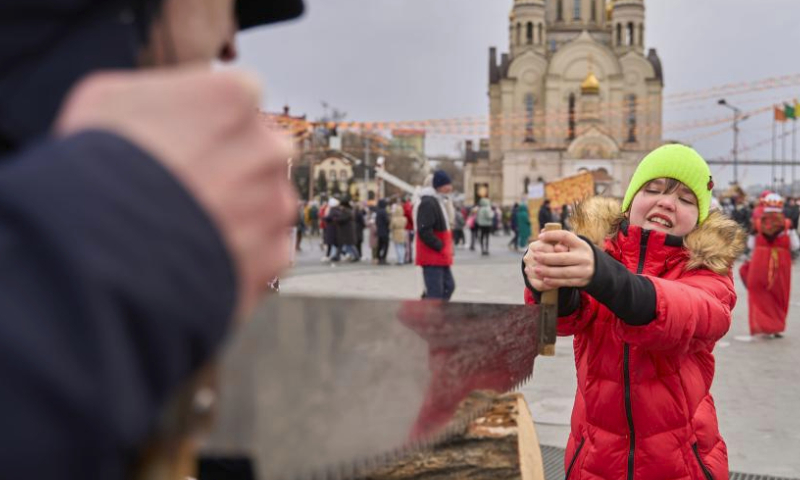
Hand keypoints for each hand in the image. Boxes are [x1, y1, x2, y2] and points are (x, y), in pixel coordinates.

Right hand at [56, 67, 297, 318]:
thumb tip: (174, 105)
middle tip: (186, 188)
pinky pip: (262, 249)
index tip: (184, 142)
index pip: (238, 100)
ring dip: (238, 212)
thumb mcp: (108, 99)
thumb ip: (160, 94)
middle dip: (231, 166)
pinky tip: (197, 257)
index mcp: (234, 97)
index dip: (207, 122)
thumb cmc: (93, 166)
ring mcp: (275, 203)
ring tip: (186, 229)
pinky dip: (237, 255)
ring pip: (265, 202)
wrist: (98, 251)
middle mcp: (269, 147)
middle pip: (259, 151)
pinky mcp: (273, 253)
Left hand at [523, 231, 593, 290]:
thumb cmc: (577, 253)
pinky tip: (545, 279)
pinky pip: (566, 282)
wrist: (596, 268)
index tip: (540, 237)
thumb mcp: (574, 244)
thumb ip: (560, 239)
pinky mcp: (582, 281)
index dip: (552, 235)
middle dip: (547, 258)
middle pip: (563, 258)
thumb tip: (543, 231)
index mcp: (580, 244)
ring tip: (536, 269)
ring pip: (564, 272)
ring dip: (548, 271)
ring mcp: (584, 270)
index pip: (566, 236)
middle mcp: (583, 257)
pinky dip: (554, 281)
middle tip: (535, 256)